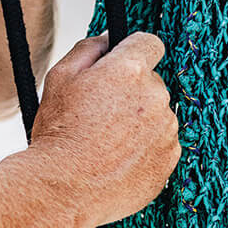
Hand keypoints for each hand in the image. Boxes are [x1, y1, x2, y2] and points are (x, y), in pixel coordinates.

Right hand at [30, 32, 179, 227]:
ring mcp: (166, 131)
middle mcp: (156, 97)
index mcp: (130, 70)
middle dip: (131, 91)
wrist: (64, 189)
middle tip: (100, 111)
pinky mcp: (169, 162)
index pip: (150, 43)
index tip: (121, 65)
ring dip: (139, 121)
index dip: (134, 50)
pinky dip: (144, 149)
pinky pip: (161, 145)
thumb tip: (108, 39)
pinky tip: (116, 159)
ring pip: (157, 115)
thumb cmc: (58, 132)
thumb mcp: (59, 77)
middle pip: (151, 82)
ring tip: (106, 141)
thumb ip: (89, 48)